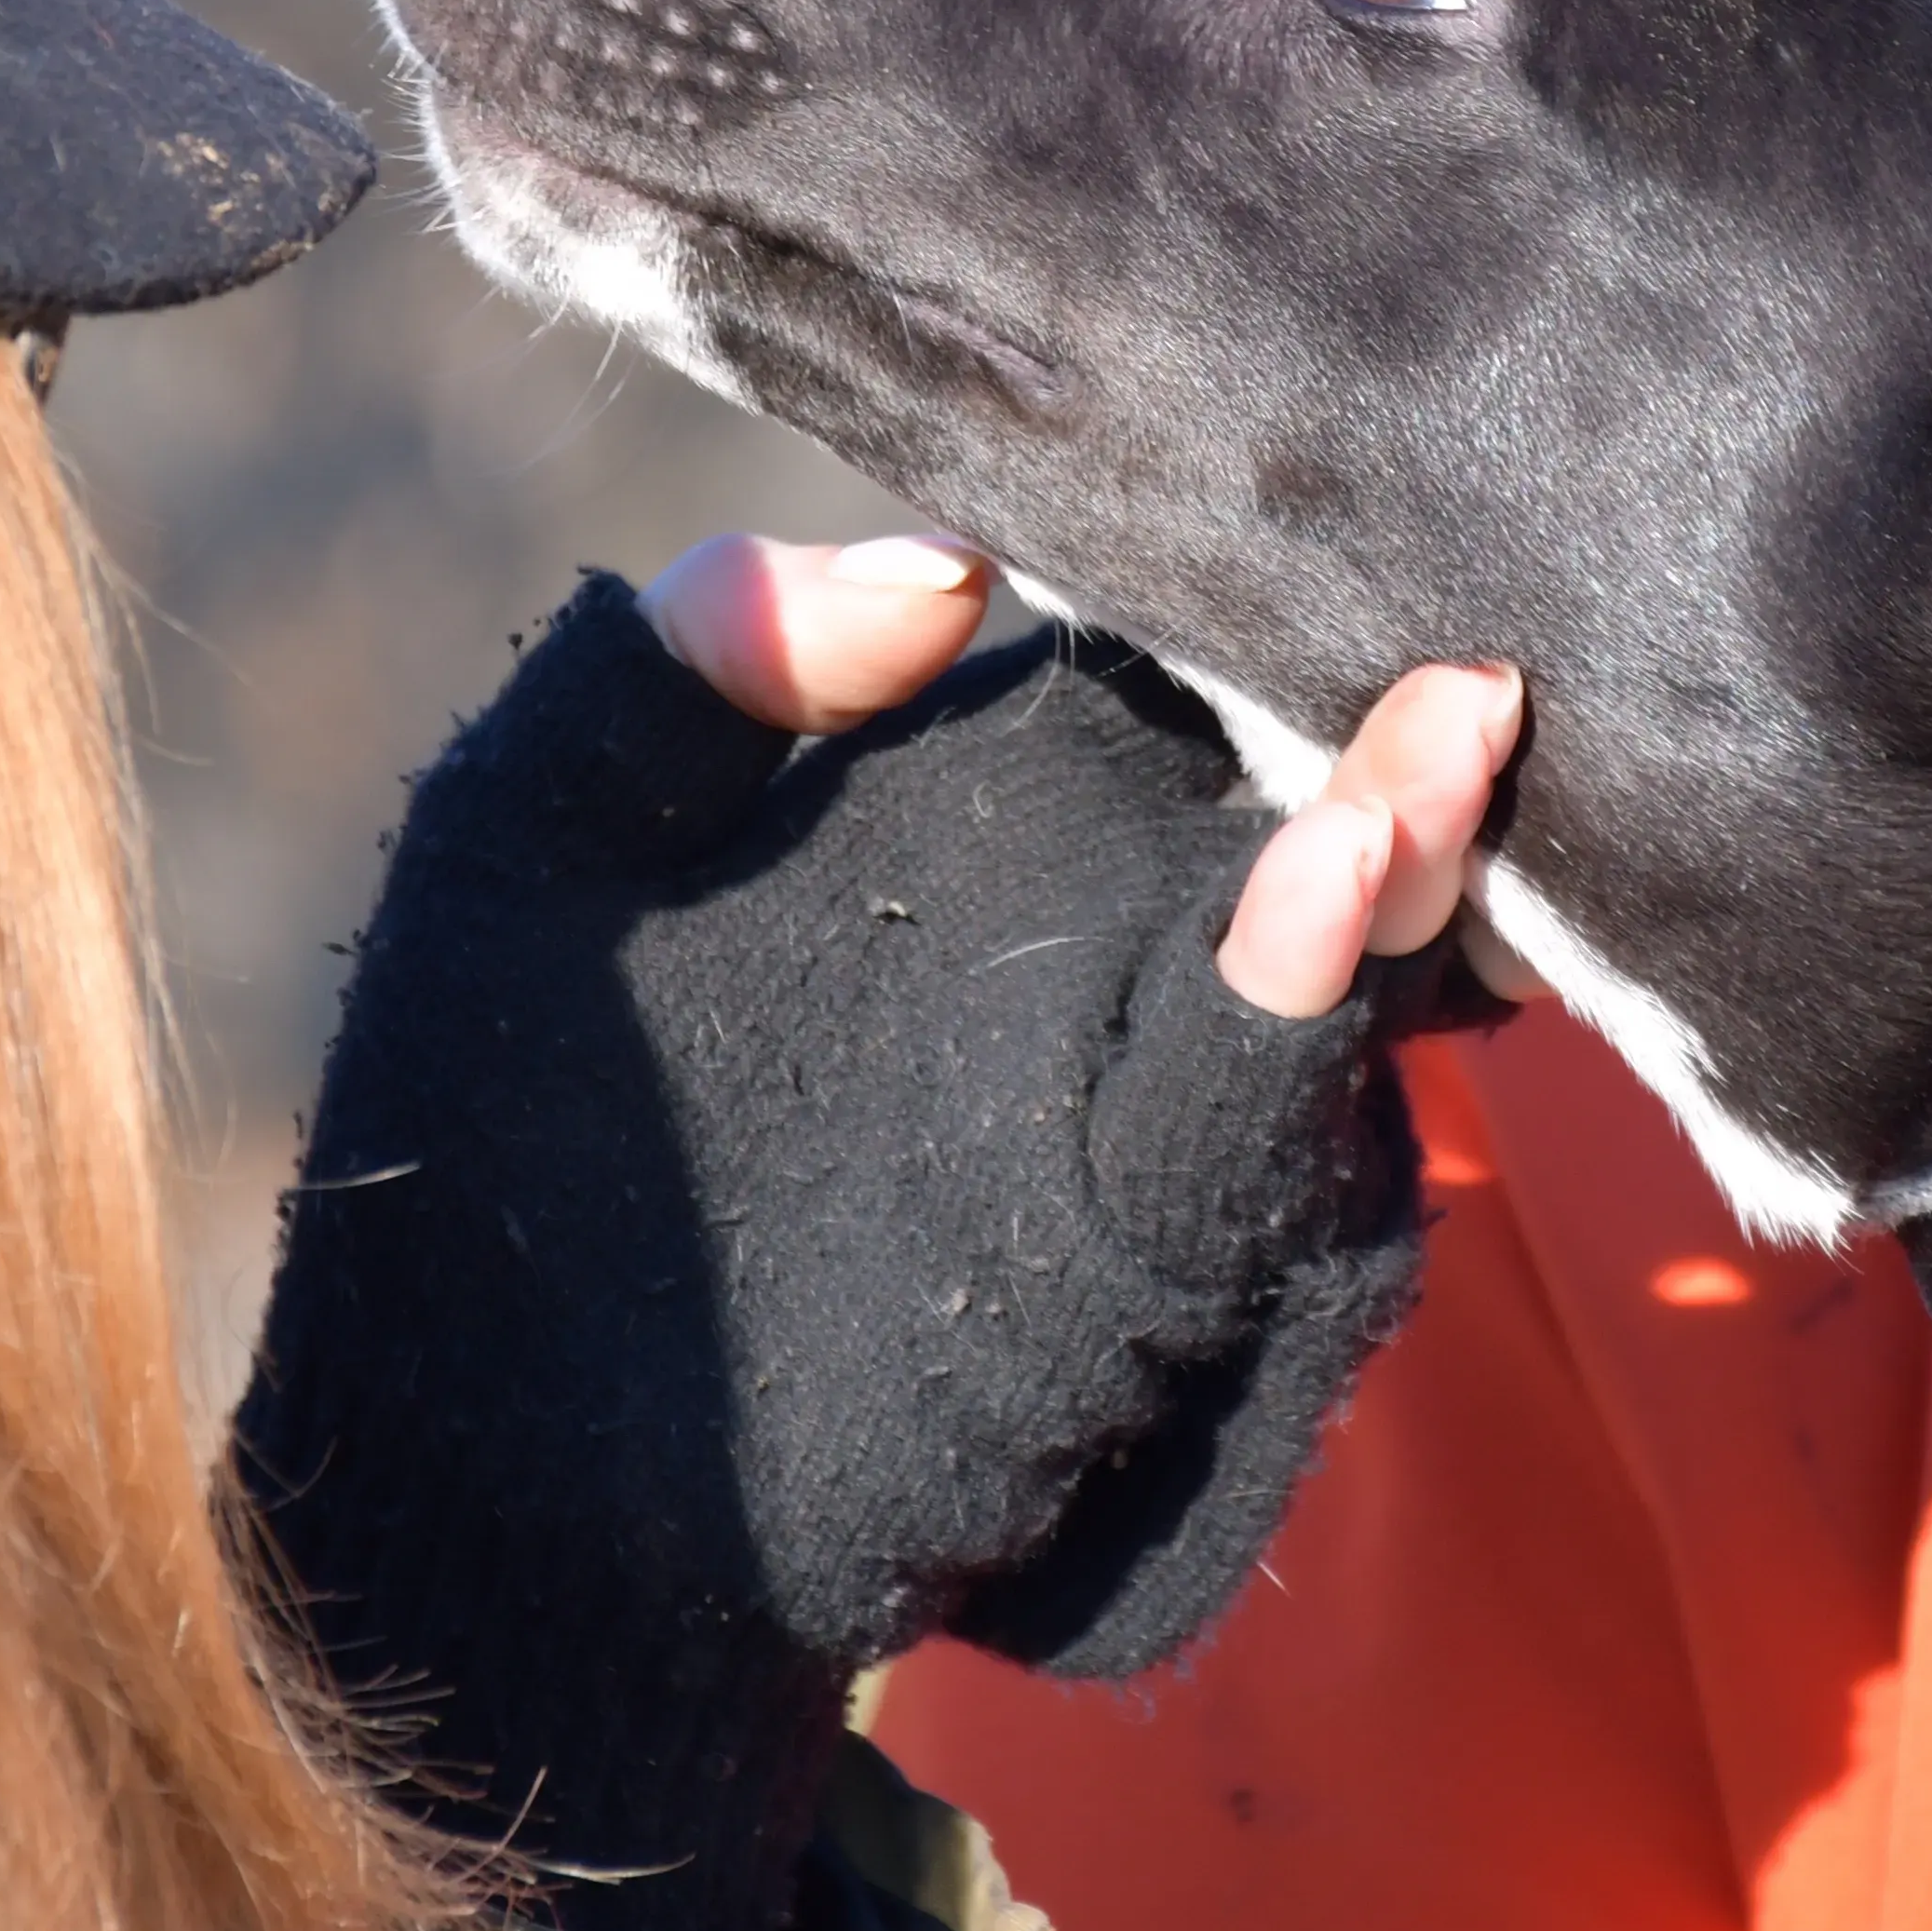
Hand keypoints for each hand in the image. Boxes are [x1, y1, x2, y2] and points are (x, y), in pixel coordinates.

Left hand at [238, 563, 1520, 1930]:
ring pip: (1331, 953)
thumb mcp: (540, 824)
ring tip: (1446, 726)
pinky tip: (1332, 872)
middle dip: (1395, 716)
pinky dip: (1298, 1000)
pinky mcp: (1133, 1258)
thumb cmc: (491, 1106)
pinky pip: (1240, 1113)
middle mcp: (1098, 954)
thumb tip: (954, 563)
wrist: (469, 1439)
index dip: (1251, 592)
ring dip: (1402, 844)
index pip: (1164, 675)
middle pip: (1298, 796)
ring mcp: (1133, 1106)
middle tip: (1462, 613)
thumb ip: (707, 653)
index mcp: (984, 823)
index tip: (1323, 490)